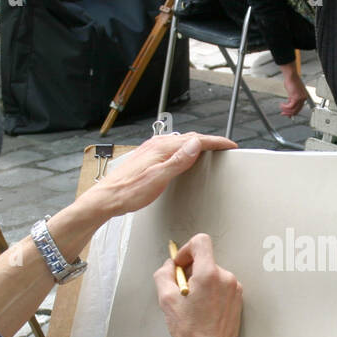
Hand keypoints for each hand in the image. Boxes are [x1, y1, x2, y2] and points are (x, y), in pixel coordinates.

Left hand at [93, 132, 235, 217]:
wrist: (107, 198)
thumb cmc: (129, 192)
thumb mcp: (158, 178)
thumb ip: (178, 160)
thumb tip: (196, 144)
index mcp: (162, 148)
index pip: (196, 140)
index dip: (216, 142)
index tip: (229, 145)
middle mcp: (157, 145)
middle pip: (189, 139)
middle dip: (209, 142)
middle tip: (224, 148)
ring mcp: (151, 149)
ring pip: (181, 143)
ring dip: (197, 145)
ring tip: (209, 151)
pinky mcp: (147, 157)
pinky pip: (172, 148)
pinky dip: (185, 150)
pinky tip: (185, 157)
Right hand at [155, 234, 242, 336]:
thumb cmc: (190, 330)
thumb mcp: (166, 299)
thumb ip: (164, 274)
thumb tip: (169, 265)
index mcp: (209, 274)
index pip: (201, 241)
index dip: (186, 249)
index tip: (180, 264)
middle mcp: (226, 277)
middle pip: (205, 259)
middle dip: (191, 269)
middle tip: (182, 290)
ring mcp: (234, 288)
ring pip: (213, 273)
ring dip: (201, 281)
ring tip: (193, 303)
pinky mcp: (238, 298)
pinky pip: (221, 284)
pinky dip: (211, 290)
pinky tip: (203, 308)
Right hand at [279, 64, 310, 117]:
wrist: (291, 75)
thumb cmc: (291, 82)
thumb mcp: (292, 93)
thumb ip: (291, 100)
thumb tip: (289, 108)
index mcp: (304, 97)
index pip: (299, 109)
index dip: (292, 112)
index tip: (287, 114)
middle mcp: (303, 98)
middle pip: (296, 111)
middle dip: (288, 113)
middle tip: (282, 113)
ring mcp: (300, 98)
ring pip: (293, 110)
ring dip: (286, 110)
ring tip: (281, 107)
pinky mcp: (296, 97)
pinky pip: (290, 106)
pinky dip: (285, 107)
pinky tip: (281, 105)